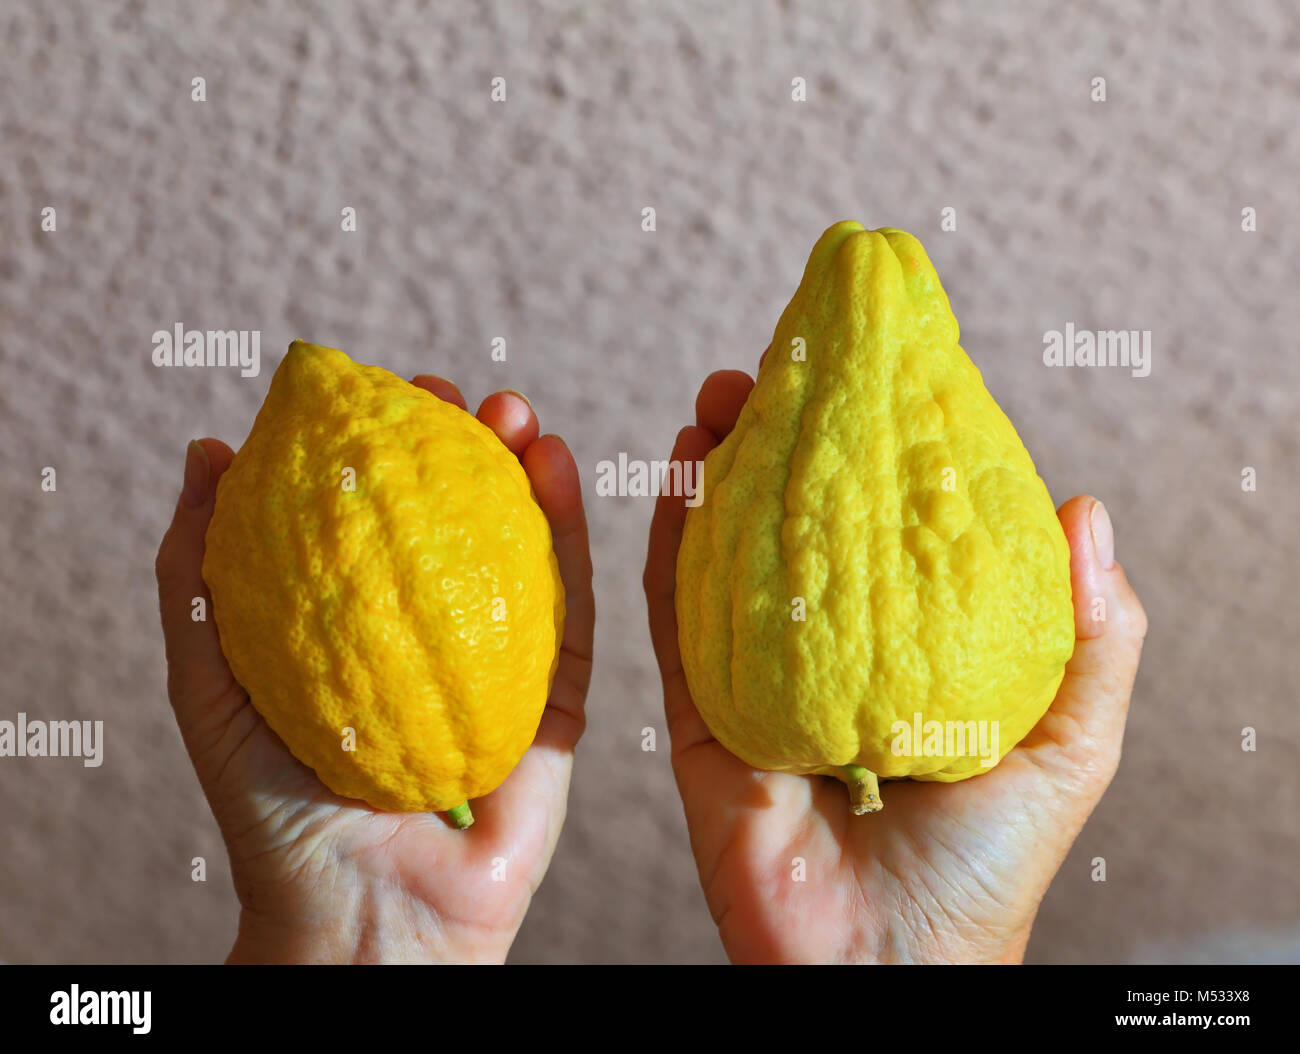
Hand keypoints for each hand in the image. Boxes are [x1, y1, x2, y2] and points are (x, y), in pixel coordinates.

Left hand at [156, 379, 593, 962]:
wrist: (360, 913)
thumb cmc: (272, 809)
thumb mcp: (210, 675)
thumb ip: (200, 571)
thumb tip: (208, 453)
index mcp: (368, 629)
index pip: (386, 522)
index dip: (387, 454)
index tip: (380, 396)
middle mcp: (441, 639)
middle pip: (463, 525)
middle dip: (462, 447)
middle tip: (448, 395)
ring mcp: (506, 665)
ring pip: (527, 550)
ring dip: (526, 470)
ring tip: (512, 411)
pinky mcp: (560, 700)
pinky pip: (575, 607)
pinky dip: (572, 531)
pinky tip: (554, 464)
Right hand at [644, 367, 1146, 963]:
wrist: (892, 970)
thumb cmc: (988, 866)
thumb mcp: (1071, 743)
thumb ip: (1094, 636)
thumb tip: (1086, 510)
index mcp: (900, 657)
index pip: (878, 538)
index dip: (867, 456)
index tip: (864, 378)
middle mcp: (823, 661)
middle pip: (790, 534)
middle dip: (777, 445)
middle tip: (775, 369)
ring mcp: (754, 687)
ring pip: (723, 562)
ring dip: (715, 475)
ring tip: (721, 399)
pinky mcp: (698, 724)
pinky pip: (674, 624)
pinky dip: (669, 546)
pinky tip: (681, 475)